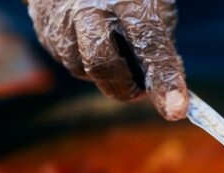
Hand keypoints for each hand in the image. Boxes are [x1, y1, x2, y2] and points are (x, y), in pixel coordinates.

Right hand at [26, 0, 187, 120]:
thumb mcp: (152, 5)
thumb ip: (160, 42)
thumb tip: (168, 88)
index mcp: (126, 0)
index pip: (149, 44)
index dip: (164, 78)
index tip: (177, 110)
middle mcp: (88, 9)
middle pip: (103, 64)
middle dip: (127, 88)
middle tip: (142, 91)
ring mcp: (61, 21)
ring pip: (85, 70)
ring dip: (109, 75)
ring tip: (117, 49)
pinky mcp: (46, 32)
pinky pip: (71, 63)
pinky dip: (89, 64)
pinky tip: (95, 42)